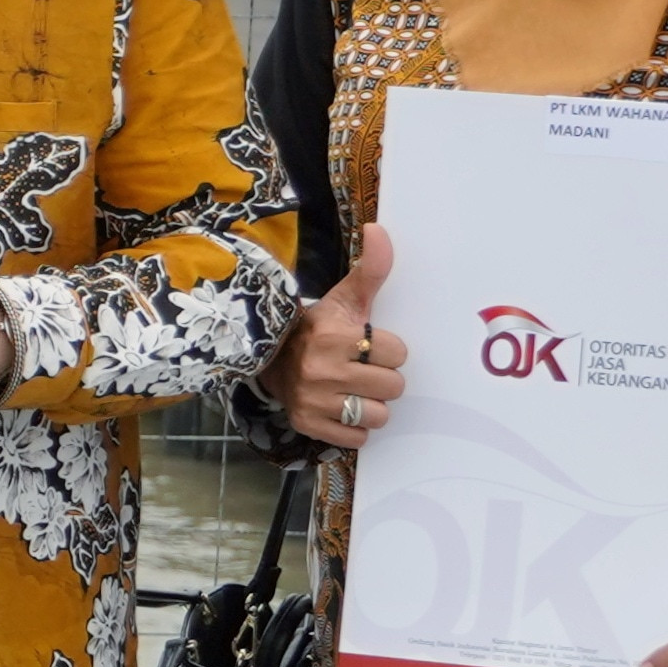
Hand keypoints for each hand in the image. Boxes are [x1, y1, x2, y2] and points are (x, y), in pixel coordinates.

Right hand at [271, 225, 404, 448]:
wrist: (269, 358)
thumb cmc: (318, 328)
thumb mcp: (343, 298)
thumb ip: (370, 269)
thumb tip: (378, 229)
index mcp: (334, 336)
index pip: (397, 353)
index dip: (387, 349)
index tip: (366, 345)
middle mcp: (321, 369)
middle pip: (393, 386)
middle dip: (382, 378)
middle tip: (361, 369)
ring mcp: (313, 400)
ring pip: (378, 415)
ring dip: (370, 405)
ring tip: (352, 390)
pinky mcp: (308, 425)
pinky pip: (357, 438)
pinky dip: (354, 427)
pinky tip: (341, 408)